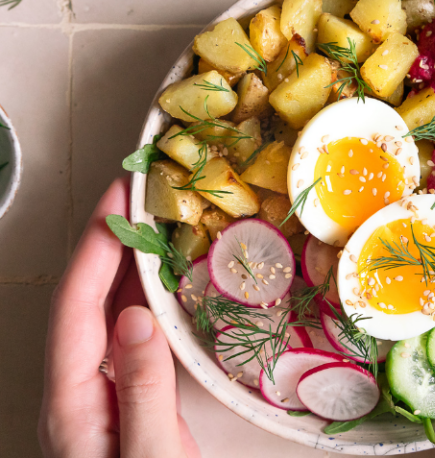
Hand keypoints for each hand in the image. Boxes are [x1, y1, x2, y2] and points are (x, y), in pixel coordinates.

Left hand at [38, 178, 199, 457]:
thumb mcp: (151, 457)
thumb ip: (142, 390)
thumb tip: (136, 318)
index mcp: (72, 404)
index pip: (76, 308)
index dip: (95, 249)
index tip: (117, 200)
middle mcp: (78, 392)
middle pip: (84, 302)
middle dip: (107, 244)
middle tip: (137, 197)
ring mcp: (101, 395)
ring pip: (107, 315)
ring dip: (128, 267)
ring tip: (154, 226)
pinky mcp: (128, 399)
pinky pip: (131, 336)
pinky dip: (147, 300)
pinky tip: (166, 284)